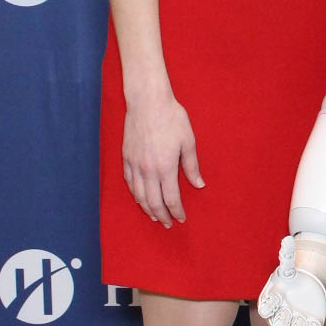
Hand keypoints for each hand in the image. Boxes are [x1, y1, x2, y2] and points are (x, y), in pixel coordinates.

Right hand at [121, 90, 203, 225]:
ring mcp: (134, 164)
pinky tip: (139, 198)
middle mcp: (148, 170)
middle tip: (168, 224)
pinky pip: (129, 182)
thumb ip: (192, 166)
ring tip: (154, 216)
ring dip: (147, 208)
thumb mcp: (188, 141)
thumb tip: (199, 184)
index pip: (171, 198)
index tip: (181, 218)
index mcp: (166, 167)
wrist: (147, 102)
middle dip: (162, 216)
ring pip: (138, 195)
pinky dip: (135, 194)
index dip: (176, 211)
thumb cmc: (171, 118)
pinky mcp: (126, 157)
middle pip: (153, 202)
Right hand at [257, 236, 325, 325]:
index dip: (267, 307)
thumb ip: (286, 258)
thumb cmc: (291, 281)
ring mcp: (297, 322)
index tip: (264, 311)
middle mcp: (283, 313)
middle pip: (280, 319)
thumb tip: (287, 239)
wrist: (303, 295)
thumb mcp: (288, 270)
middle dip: (281, 322)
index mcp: (274, 300)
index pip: (268, 304)